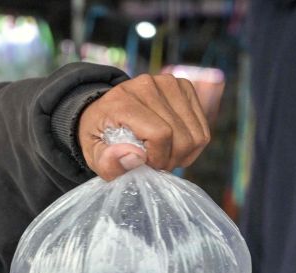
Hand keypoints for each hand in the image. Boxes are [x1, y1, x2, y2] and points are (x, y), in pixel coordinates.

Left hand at [78, 74, 210, 180]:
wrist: (107, 110)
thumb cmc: (101, 135)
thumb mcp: (93, 154)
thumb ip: (107, 161)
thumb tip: (135, 156)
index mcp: (122, 100)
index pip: (160, 134)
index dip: (158, 158)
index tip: (146, 165)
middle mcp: (147, 85)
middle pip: (181, 136)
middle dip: (170, 159)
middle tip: (155, 163)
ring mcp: (168, 82)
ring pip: (196, 134)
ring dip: (183, 154)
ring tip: (164, 154)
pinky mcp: (184, 87)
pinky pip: (202, 128)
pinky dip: (192, 145)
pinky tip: (174, 146)